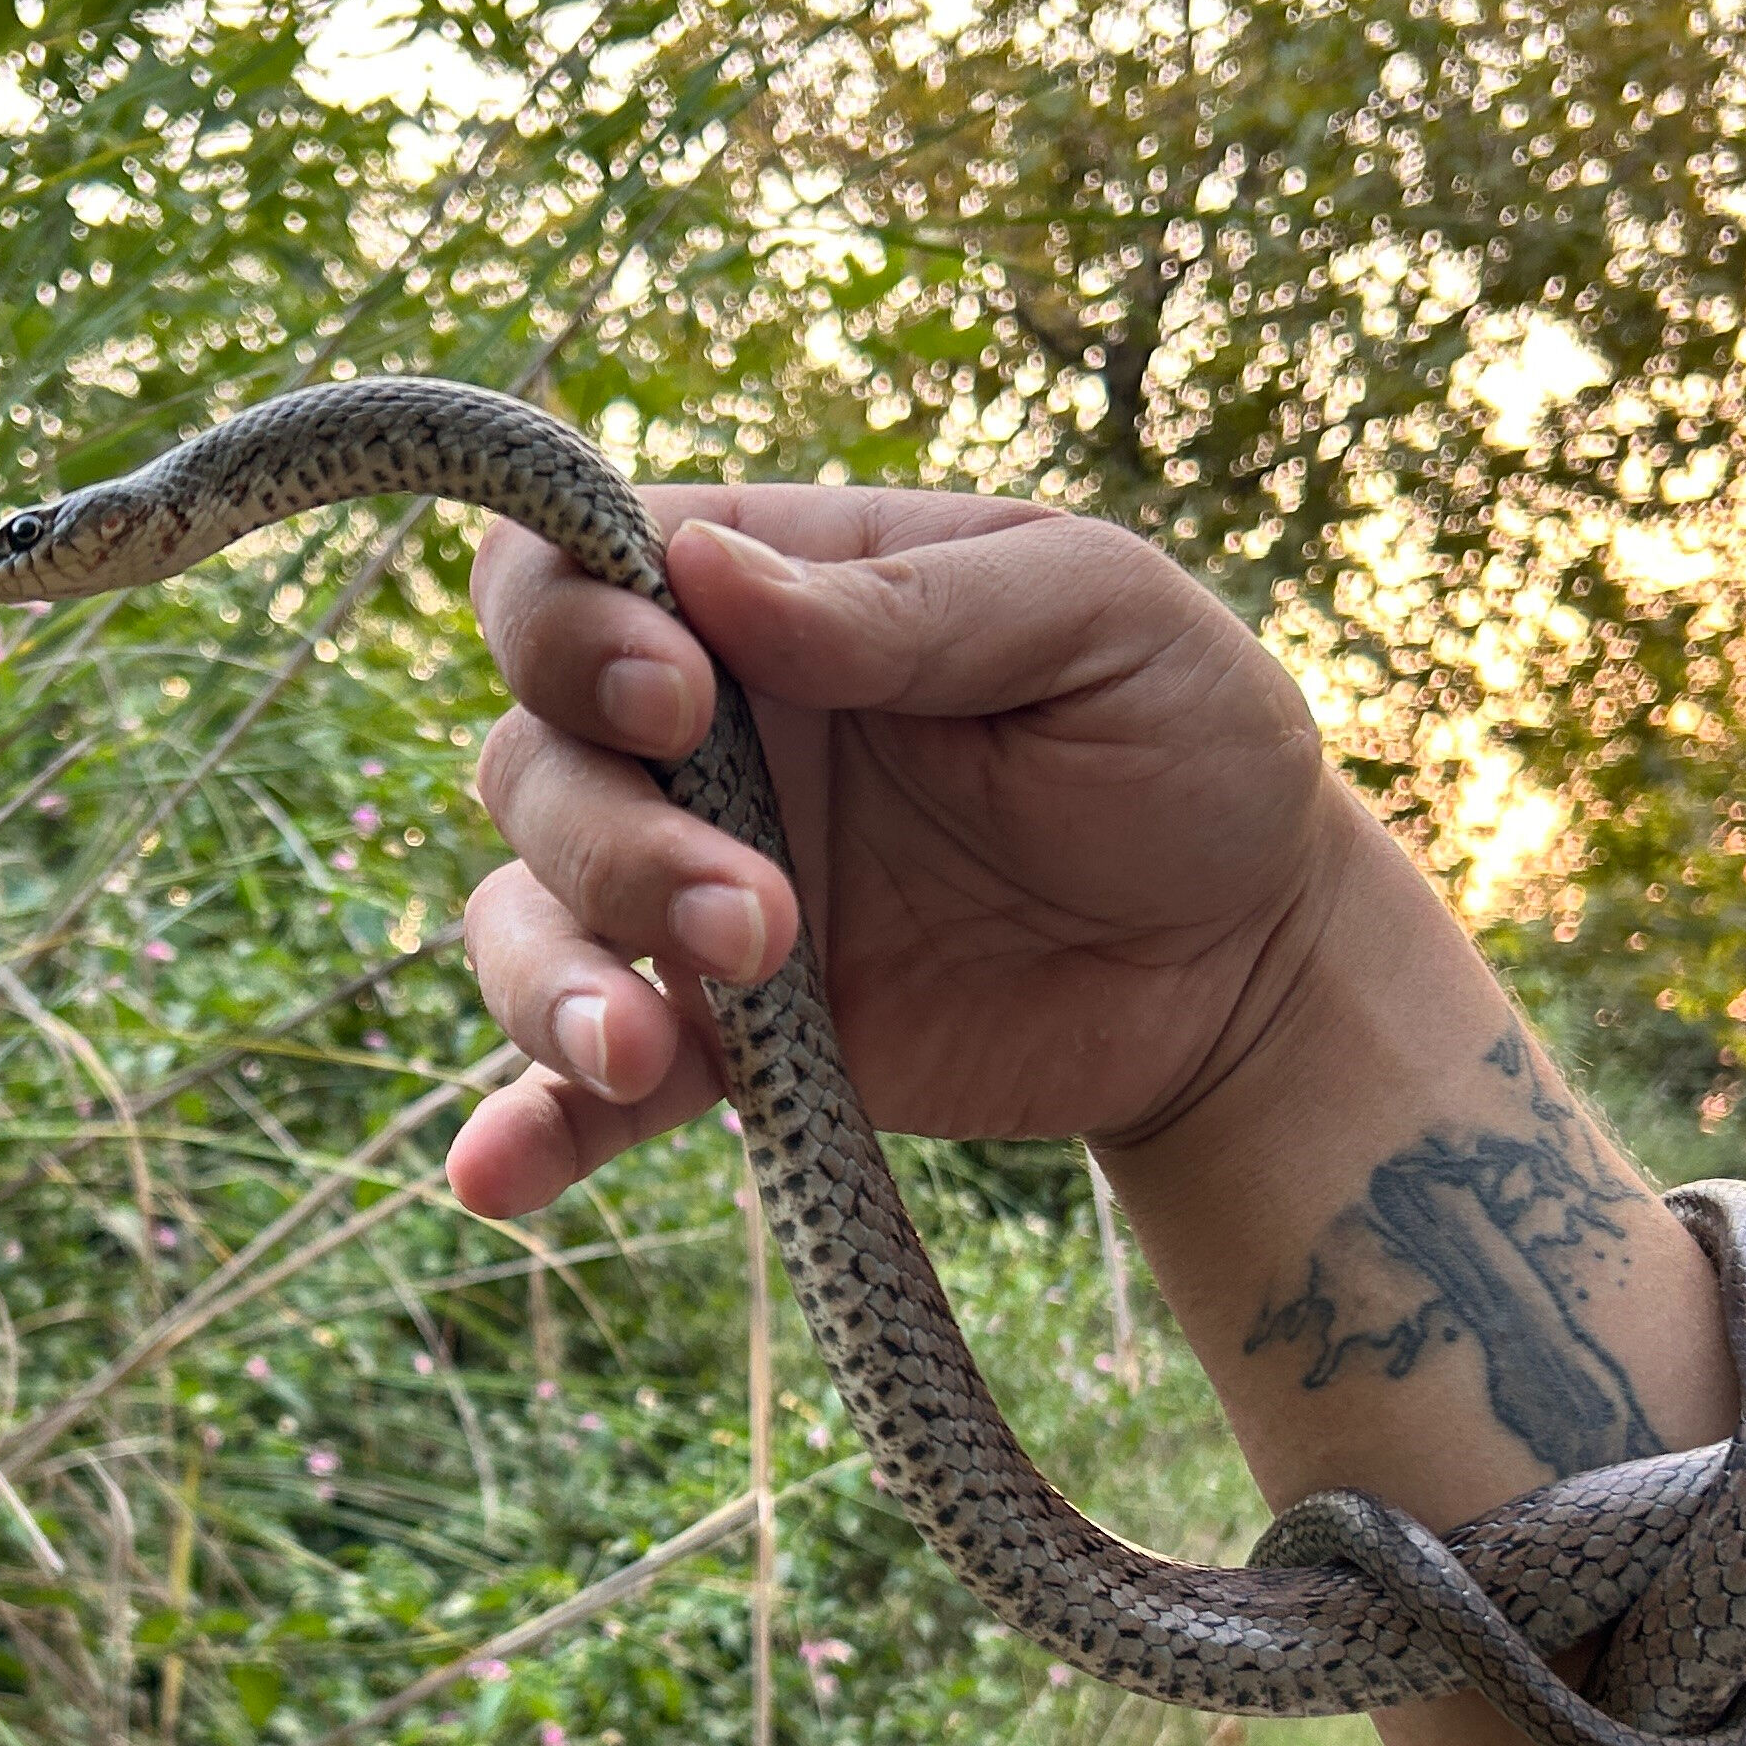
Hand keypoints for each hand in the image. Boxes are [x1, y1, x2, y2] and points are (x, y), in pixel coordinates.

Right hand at [446, 486, 1344, 1217]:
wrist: (1251, 964)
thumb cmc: (1185, 741)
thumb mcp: (1094, 617)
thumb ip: (903, 601)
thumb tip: (700, 565)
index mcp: (765, 600)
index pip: (563, 573)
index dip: (567, 625)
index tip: (678, 694)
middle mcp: (696, 743)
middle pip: (529, 760)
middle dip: (607, 839)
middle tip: (762, 912)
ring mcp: (694, 901)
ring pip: (525, 919)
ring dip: (555, 983)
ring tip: (651, 1053)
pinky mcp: (725, 1046)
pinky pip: (583, 1091)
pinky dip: (527, 1131)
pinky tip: (494, 1180)